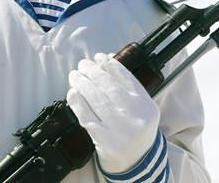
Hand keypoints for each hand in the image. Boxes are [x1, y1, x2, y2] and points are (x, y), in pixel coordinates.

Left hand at [66, 53, 159, 173]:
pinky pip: (87, 117)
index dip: (110, 65)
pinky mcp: (103, 140)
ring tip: (74, 75)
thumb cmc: (136, 128)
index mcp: (145, 104)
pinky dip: (77, 103)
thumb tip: (106, 60)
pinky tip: (72, 93)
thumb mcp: (142, 107)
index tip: (99, 57)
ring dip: (82, 83)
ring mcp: (118, 128)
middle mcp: (134, 115)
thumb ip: (128, 86)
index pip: (126, 78)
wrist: (136, 160)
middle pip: (109, 87)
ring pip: (96, 99)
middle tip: (83, 64)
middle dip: (93, 71)